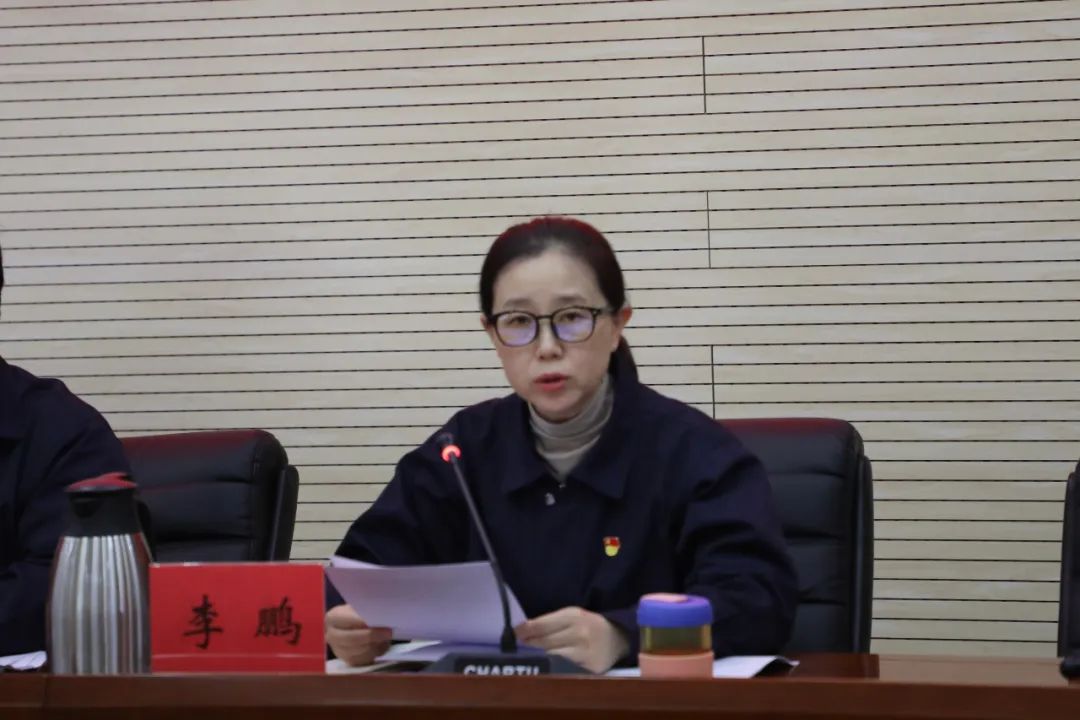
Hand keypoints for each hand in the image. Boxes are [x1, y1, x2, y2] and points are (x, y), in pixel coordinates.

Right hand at [325, 604, 392, 665]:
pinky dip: (375, 652)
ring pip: (360, 651)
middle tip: (388, 632)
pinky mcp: (348, 661)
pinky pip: (364, 660)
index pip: (347, 620)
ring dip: (375, 645)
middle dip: (372, 636)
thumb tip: (379, 616)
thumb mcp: (360, 607)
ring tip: (386, 637)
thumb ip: (365, 611)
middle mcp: (331, 636)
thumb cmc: (358, 612)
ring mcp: (338, 650)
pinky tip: (381, 644)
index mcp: (332, 618)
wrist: (353, 624)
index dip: (362, 621)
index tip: (378, 620)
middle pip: (352, 639)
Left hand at [514, 606, 628, 672]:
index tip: (514, 632)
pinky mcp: (589, 667)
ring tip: (529, 653)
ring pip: (552, 655)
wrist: (619, 638)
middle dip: (528, 642)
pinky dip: (553, 664)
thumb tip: (525, 630)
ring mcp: (584, 651)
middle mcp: (579, 632)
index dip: (525, 629)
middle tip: (517, 643)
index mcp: (574, 615)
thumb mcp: (573, 615)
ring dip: (538, 654)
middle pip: (545, 641)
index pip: (542, 624)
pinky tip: (546, 663)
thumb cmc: (590, 624)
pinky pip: (564, 666)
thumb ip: (552, 621)